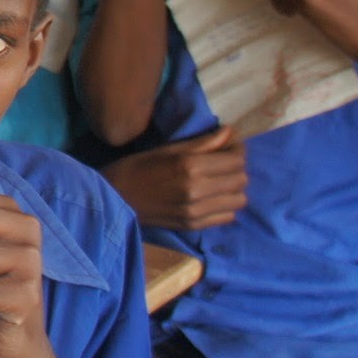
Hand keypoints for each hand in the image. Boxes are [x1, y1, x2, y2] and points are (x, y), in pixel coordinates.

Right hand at [102, 126, 248, 229]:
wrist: (116, 198)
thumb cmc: (139, 167)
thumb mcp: (168, 149)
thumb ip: (203, 143)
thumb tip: (230, 132)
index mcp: (190, 166)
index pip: (236, 159)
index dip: (237, 150)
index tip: (229, 146)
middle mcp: (197, 190)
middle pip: (241, 179)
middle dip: (237, 168)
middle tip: (224, 161)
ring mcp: (196, 211)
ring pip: (239, 200)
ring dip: (233, 188)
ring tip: (219, 181)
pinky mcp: (193, 225)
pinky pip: (227, 216)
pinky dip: (225, 205)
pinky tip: (212, 197)